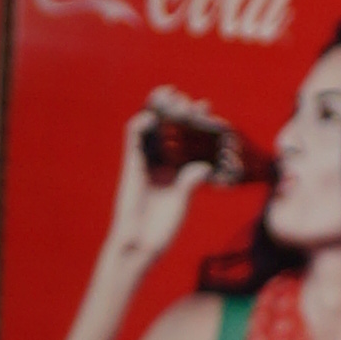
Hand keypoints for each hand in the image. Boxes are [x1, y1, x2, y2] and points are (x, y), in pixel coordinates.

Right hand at [108, 93, 213, 267]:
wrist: (137, 245)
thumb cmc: (160, 229)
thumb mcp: (181, 202)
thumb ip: (190, 182)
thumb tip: (203, 166)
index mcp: (177, 170)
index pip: (188, 139)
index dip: (198, 123)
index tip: (209, 110)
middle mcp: (162, 162)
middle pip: (171, 128)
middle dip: (181, 111)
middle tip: (193, 102)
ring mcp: (146, 162)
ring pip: (152, 127)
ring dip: (160, 109)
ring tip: (172, 94)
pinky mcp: (131, 165)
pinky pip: (133, 138)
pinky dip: (142, 123)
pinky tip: (154, 116)